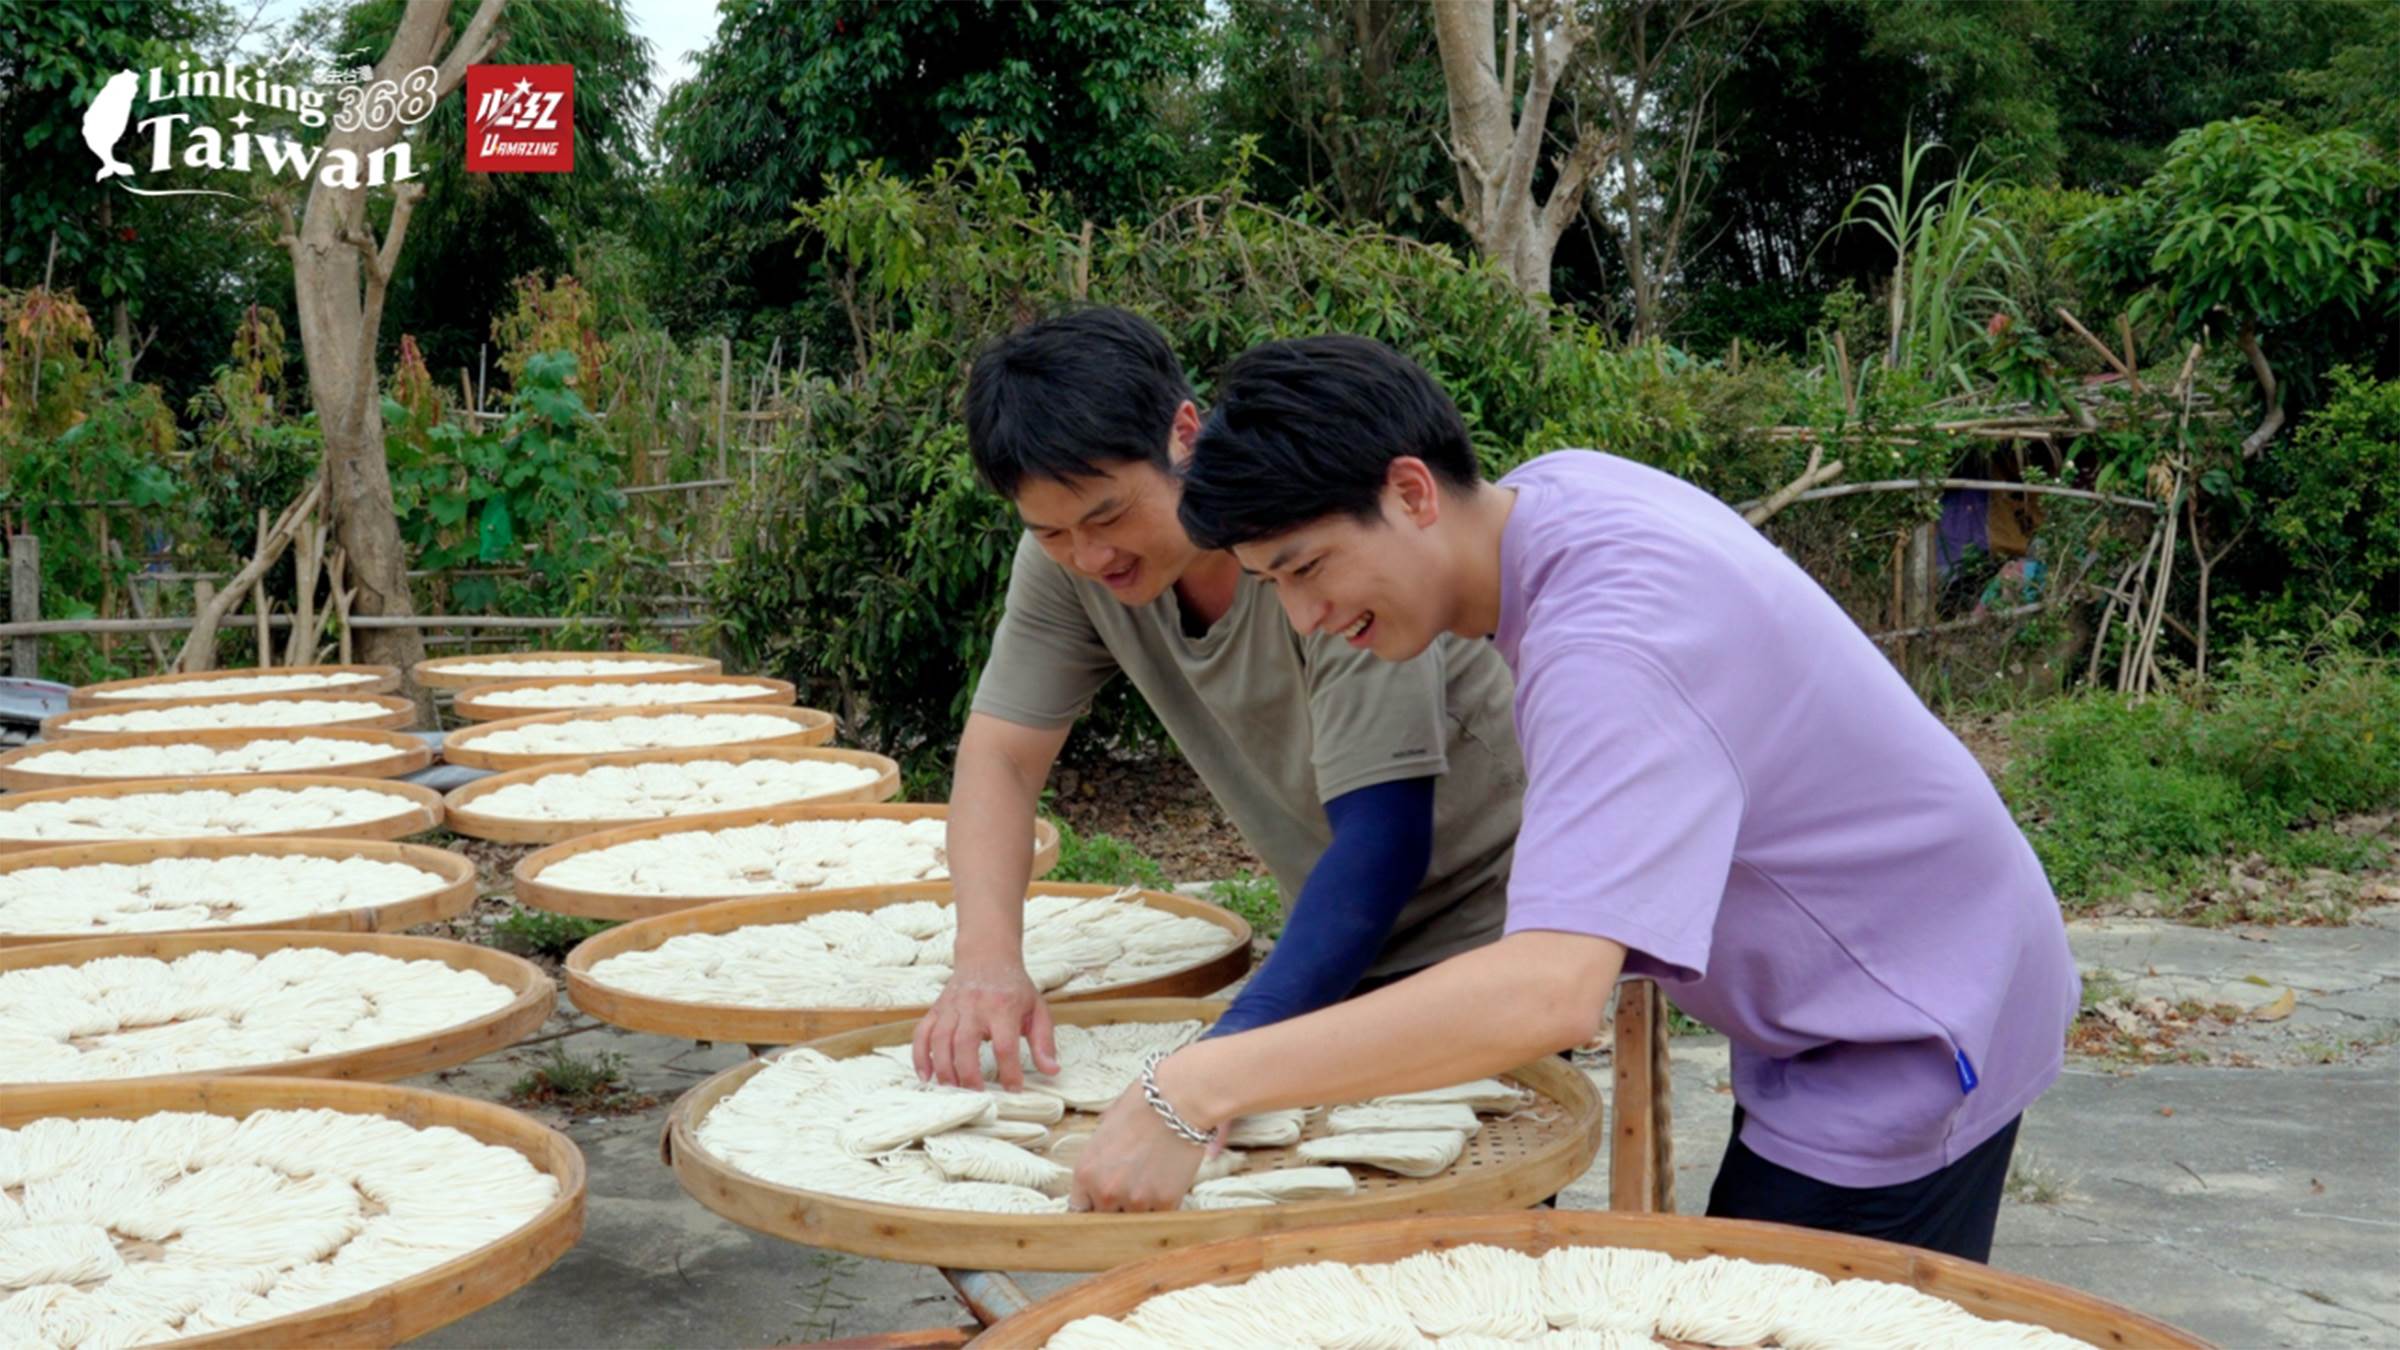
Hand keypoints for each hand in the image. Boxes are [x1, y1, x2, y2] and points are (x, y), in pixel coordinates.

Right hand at [911, 959, 1058, 1089]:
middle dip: (969, 1074)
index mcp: (1003, 1007)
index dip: (1009, 1071)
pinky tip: (926, 1076)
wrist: (986, 956)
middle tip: (977, 1094)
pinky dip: (920, 1056)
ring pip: (940, 1040)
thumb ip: (1044, 1042)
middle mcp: (974, 1006)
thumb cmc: (1014, 988)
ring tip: (954, 1090)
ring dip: (944, 1069)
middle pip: (965, 1043)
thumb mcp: (1037, 1009)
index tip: (1013, 1089)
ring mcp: (951, 1007)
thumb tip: (1051, 1071)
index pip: (1005, 1045)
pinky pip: (922, 1034)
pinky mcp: (936, 1009)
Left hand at [1067, 1079, 1216, 1212]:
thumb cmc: (1141, 1105)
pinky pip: (1160, 1215)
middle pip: (1106, 1218)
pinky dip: (1164, 1203)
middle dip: (1117, 1206)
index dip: (1093, 1204)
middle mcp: (1106, 1191)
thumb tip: (1099, 1170)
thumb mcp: (1105, 1128)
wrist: (1179, 1099)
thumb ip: (1098, 1158)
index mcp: (1085, 1172)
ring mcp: (1136, 1200)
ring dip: (1142, 1207)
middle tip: (1132, 1186)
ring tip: (1153, 1180)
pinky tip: (1168, 1181)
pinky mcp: (1165, 1202)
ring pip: (1135, 1220)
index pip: (1080, 1209)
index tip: (1102, 1202)